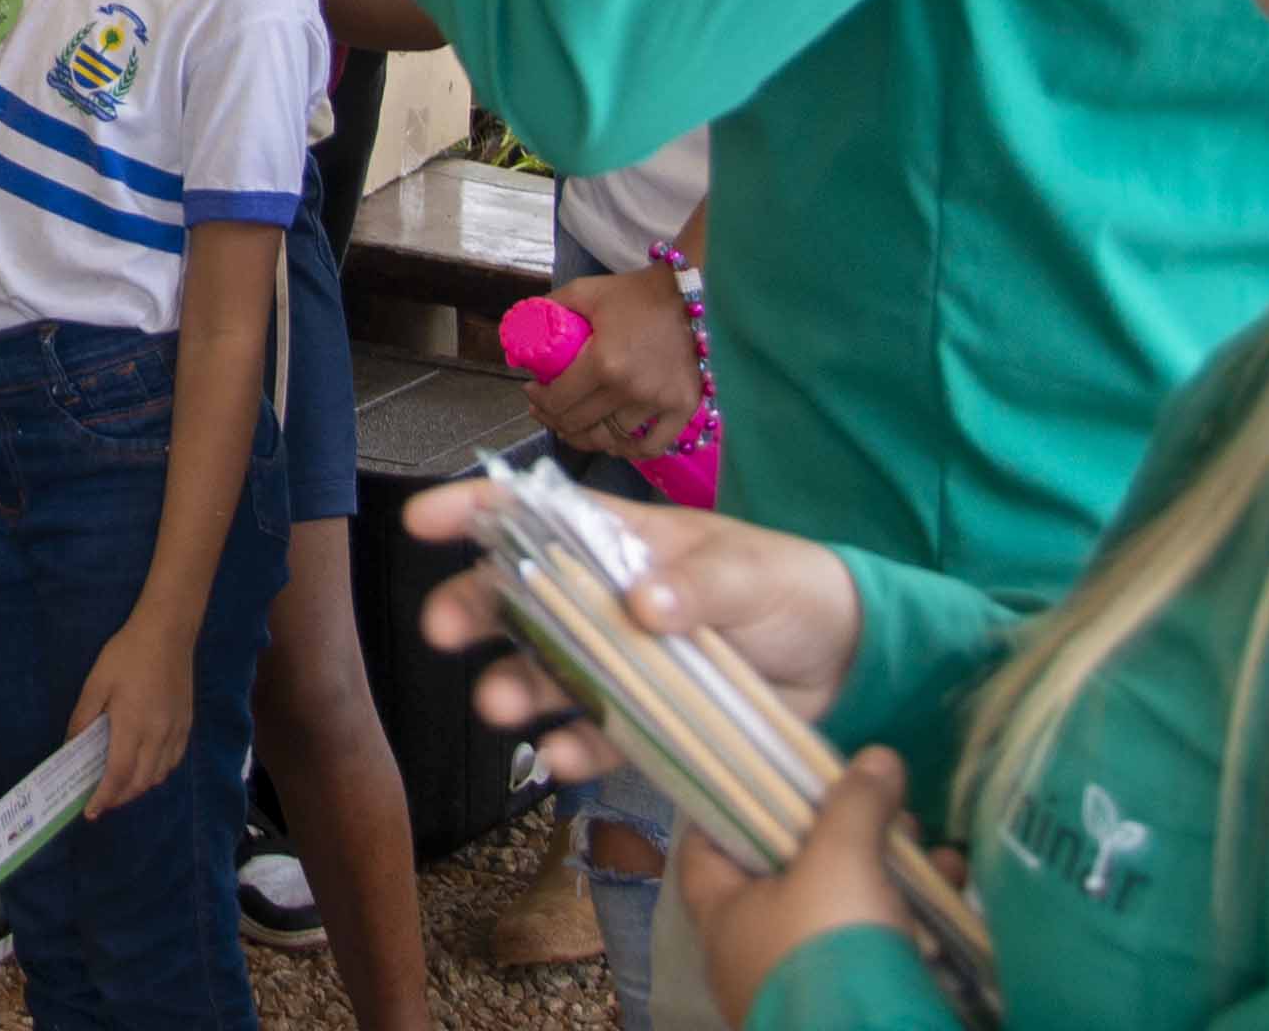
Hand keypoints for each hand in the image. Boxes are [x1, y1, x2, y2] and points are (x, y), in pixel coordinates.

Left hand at [69, 613, 197, 815]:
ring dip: (138, 787)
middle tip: (101, 801)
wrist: (168, 633)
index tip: (90, 811)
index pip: (118, 775)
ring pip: (158, 775)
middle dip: (119, 798)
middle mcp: (158, 735)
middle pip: (139, 782)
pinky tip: (144, 768)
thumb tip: (71, 747)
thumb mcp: (96, 683)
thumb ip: (83, 718)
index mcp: (132, 726)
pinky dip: (157, 773)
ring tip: (119, 786)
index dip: (104, 797)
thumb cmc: (126, 654)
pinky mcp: (186, 725)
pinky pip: (173, 761)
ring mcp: (176, 732)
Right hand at [399, 483, 860, 781]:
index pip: (539, 514)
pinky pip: (596, 737)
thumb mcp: (752, 573)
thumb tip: (640, 603)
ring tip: (497, 706)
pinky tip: (558, 759)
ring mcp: (622, 663)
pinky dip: (571, 750)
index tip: (422, 521)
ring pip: (548, 672)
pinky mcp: (645, 721)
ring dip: (515, 685)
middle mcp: (607, 600)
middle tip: (444, 630)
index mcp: (625, 543)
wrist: (847, 662)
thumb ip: (699, 585)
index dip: (476, 511)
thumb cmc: (792, 589)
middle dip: (474, 609)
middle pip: (523, 598)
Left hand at [523, 268, 703, 457]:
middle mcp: (630, 389)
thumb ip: (549, 308)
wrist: (691, 293)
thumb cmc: (635, 294)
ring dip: (585, 436)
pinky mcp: (684, 408)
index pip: (558, 400)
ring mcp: (659, 402)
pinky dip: (628, 450)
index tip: (533, 391)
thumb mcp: (585, 292)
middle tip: (546, 409)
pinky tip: (613, 442)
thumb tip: (520, 336)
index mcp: (603, 362)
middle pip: (579, 423)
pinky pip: (651, 447)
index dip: (539, 400)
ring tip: (574, 426)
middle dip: (553, 419)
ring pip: (609, 438)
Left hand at [680, 750, 924, 1021]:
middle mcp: (751, 950)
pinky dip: (908, 912)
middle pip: (786, 870)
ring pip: (838, 906)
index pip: (705, 845)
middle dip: (836, 833)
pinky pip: (874, 943)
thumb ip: (855, 803)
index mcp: (723, 913)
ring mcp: (799, 980)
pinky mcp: (849, 998)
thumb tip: (878, 757)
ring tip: (923, 843)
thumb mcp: (840, 858)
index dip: (734, 803)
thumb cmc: (829, 947)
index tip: (775, 774)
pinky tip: (947, 884)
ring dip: (884, 868)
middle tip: (877, 807)